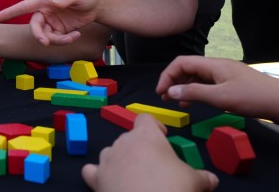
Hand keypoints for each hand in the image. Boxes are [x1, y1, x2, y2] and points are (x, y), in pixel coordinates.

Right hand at [0, 0, 96, 44]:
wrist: (96, 6)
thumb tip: (53, 3)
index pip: (24, 6)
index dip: (10, 12)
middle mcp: (45, 11)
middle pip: (35, 26)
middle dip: (38, 35)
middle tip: (46, 43)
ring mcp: (51, 22)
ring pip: (45, 35)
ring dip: (57, 40)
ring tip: (73, 37)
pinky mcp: (58, 30)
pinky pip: (56, 39)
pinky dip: (64, 41)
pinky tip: (76, 35)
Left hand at [81, 114, 217, 191]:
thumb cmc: (172, 187)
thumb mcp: (194, 181)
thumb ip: (202, 177)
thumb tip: (211, 180)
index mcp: (146, 136)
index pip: (145, 119)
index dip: (154, 126)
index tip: (163, 137)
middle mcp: (123, 142)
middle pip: (129, 137)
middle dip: (140, 148)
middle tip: (155, 167)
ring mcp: (107, 159)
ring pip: (111, 152)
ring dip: (120, 160)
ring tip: (134, 177)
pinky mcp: (96, 177)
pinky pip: (92, 170)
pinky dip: (98, 174)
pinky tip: (106, 181)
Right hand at [156, 56, 278, 121]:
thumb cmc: (252, 97)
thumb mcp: (220, 97)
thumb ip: (194, 92)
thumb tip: (171, 91)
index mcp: (213, 65)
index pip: (181, 63)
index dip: (167, 75)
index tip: (161, 91)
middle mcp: (217, 66)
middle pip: (188, 68)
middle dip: (173, 81)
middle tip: (165, 97)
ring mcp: (224, 74)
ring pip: (197, 77)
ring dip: (184, 87)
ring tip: (176, 102)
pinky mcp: (231, 83)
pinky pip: (207, 84)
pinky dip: (196, 91)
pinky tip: (194, 102)